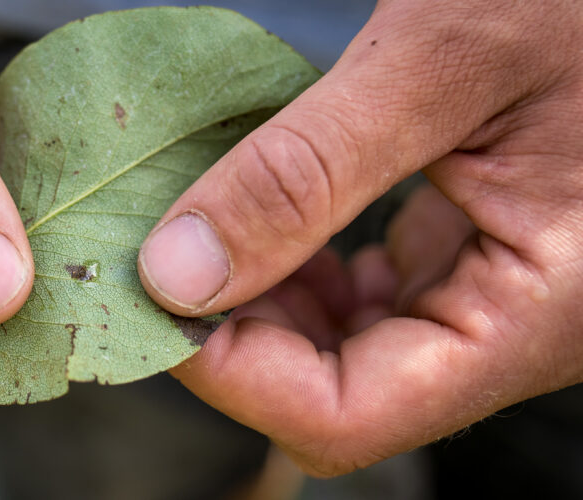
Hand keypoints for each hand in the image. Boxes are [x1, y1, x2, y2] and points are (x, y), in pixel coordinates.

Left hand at [138, 0, 582, 475]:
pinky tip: (273, 221)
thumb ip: (306, 174)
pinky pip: (377, 301)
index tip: (149, 298)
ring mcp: (500, 293)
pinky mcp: (480, 253)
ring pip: (350, 351)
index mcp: (537, 313)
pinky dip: (307, 270)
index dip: (232, 373)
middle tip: (156, 255)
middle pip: (338, 391)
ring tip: (203, 229)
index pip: (348, 414)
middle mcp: (521, 326)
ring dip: (265, 301)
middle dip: (237, 333)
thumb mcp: (437, 61)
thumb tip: (176, 275)